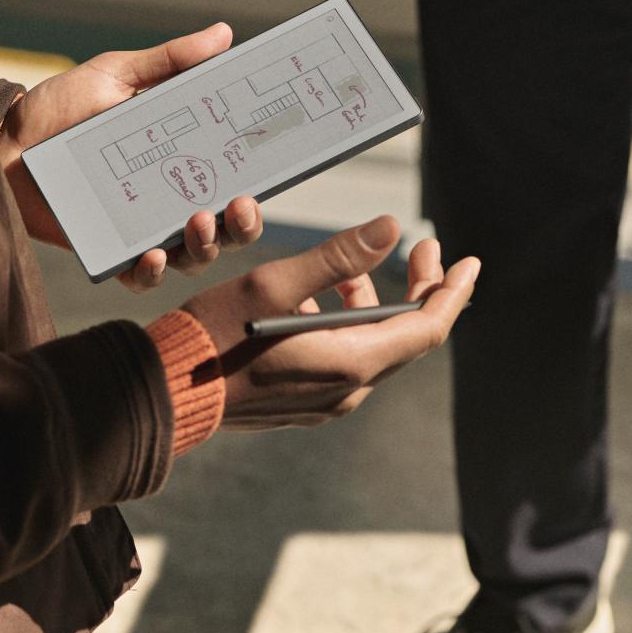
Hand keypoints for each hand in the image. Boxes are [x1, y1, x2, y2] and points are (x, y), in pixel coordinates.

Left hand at [0, 23, 264, 290]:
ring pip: (192, 256)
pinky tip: (152, 255)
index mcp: (180, 157)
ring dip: (206, 246)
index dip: (259, 180)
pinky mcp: (108, 252)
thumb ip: (170, 61)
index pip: (233, 176)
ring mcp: (141, 228)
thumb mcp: (116, 75)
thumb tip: (224, 34)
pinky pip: (140, 277)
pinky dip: (151, 272)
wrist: (0, 141)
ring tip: (199, 222)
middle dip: (243, 223)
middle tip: (241, 204)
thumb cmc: (58, 109)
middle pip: (226, 225)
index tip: (270, 169)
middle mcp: (168, 198)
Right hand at [180, 215, 478, 429]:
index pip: (427, 328)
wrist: (165, 394)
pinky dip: (343, 326)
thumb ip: (336, 258)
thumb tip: (390, 228)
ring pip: (370, 347)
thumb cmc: (213, 337)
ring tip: (348, 269)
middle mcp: (347, 390)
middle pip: (404, 337)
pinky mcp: (302, 404)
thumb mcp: (273, 284)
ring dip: (370, 304)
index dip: (450, 291)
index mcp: (351, 363)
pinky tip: (312, 301)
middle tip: (422, 248)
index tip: (466, 260)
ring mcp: (325, 401)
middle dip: (417, 290)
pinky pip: (343, 360)